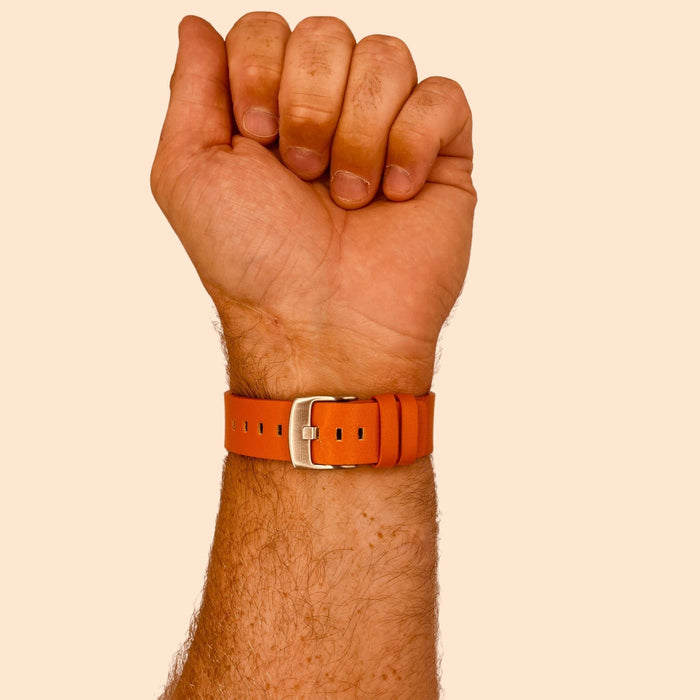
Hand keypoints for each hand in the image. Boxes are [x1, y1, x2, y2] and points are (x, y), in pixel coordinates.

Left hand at [151, 13, 475, 398]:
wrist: (323, 327)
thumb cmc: (254, 263)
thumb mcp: (188, 173)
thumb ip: (191, 89)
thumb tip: (197, 27)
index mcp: (270, 111)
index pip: (268, 29)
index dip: (261, 69)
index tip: (257, 137)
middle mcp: (329, 114)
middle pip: (329, 32)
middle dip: (310, 104)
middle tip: (304, 173)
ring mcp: (387, 134)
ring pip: (388, 57)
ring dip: (360, 132)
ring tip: (351, 196)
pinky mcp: (440, 159)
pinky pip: (443, 97)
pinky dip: (413, 143)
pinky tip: (396, 193)